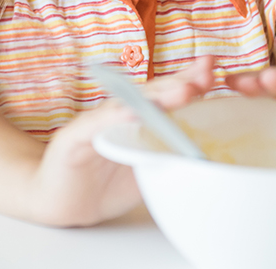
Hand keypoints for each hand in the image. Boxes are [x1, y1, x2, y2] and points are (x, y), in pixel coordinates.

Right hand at [28, 56, 218, 226]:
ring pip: (128, 104)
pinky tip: (132, 112)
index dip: (189, 82)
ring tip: (183, 90)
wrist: (62, 203)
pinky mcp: (74, 138)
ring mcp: (95, 123)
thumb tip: (209, 159)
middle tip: (206, 73)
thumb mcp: (148, 170)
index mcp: (137, 120)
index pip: (166, 96)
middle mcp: (117, 115)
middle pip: (152, 93)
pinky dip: (114, 118)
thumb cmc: (106, 184)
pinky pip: (96, 126)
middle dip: (181, 82)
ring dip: (156, 96)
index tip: (213, 72)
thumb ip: (171, 158)